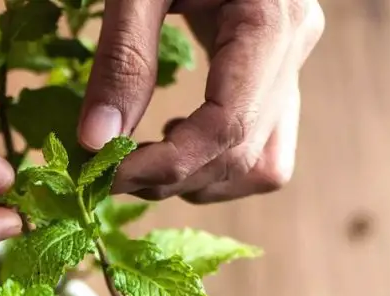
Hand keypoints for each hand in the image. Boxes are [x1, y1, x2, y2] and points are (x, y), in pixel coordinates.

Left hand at [78, 0, 324, 202]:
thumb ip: (122, 59)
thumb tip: (94, 140)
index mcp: (270, 21)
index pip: (228, 127)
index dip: (165, 166)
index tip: (105, 173)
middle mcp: (296, 47)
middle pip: (244, 155)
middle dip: (172, 177)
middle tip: (108, 170)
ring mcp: (295, 60)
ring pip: (265, 163)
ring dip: (200, 180)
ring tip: (142, 158)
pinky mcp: (280, 69)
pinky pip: (263, 142)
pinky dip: (217, 162)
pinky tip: (173, 139)